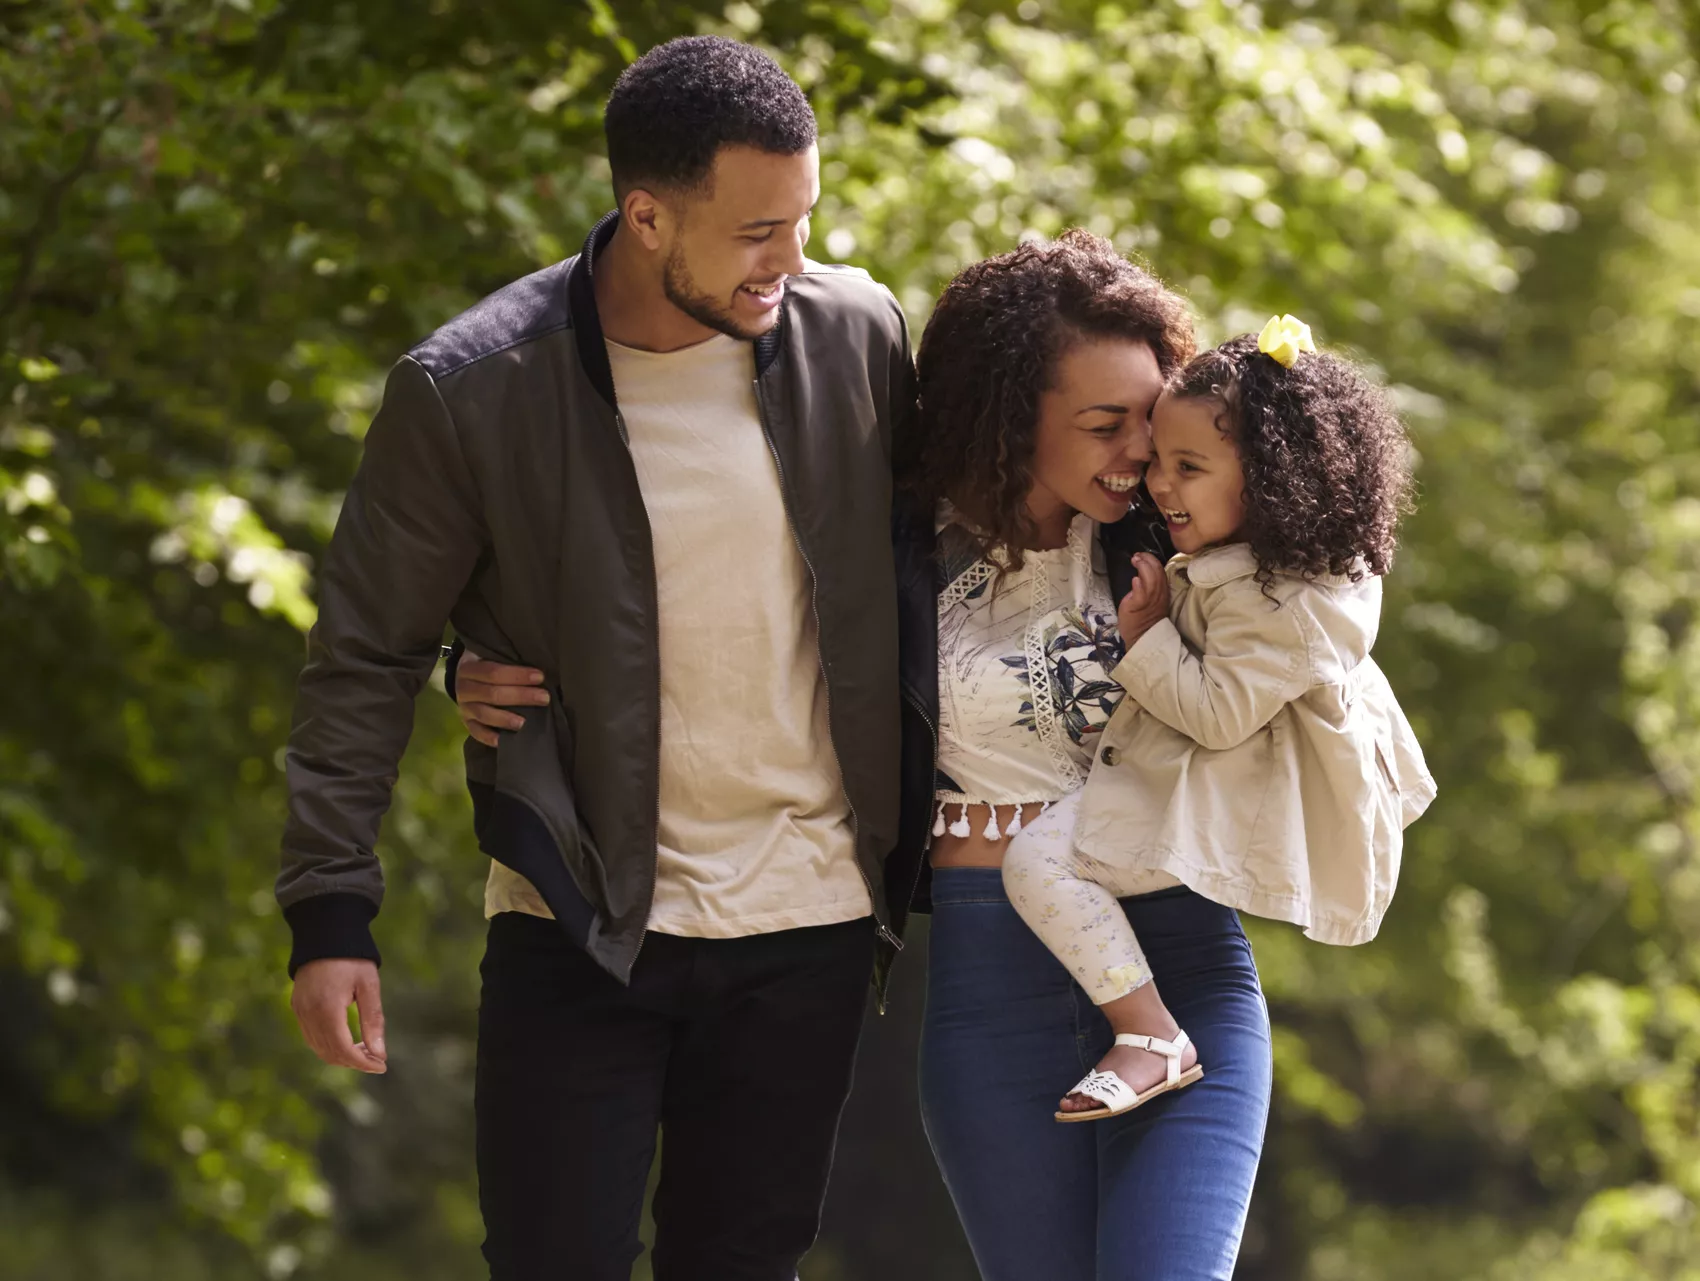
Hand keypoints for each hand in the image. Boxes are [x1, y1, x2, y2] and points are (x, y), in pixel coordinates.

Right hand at [291, 958, 387, 1073]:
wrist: (325, 934)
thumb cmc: (352, 958)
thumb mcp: (369, 985)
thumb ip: (373, 1020)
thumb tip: (380, 1053)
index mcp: (327, 1008)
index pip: (343, 1049)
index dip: (363, 1062)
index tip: (382, 1066)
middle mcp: (308, 1013)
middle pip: (330, 1053)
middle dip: (355, 1061)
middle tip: (378, 1059)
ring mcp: (299, 1011)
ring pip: (318, 1048)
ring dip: (342, 1055)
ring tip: (366, 1050)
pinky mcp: (297, 1007)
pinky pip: (311, 1037)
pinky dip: (329, 1046)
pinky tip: (348, 1041)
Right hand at [455, 648, 547, 747]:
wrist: (467, 677)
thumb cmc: (489, 664)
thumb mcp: (493, 656)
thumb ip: (509, 659)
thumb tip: (538, 670)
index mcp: (469, 667)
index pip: (493, 671)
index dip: (518, 675)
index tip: (540, 677)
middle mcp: (463, 687)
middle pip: (492, 693)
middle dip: (520, 696)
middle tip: (544, 698)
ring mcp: (464, 707)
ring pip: (484, 714)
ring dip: (505, 718)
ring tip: (524, 722)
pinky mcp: (466, 722)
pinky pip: (476, 732)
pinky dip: (488, 737)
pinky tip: (502, 741)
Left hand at [1117, 552, 1170, 643]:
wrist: (1142, 637)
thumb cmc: (1143, 618)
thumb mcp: (1148, 599)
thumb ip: (1146, 587)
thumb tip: (1139, 577)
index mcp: (1161, 591)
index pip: (1160, 571)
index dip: (1152, 560)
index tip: (1142, 555)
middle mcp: (1159, 594)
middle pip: (1157, 571)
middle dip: (1147, 560)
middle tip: (1137, 555)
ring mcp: (1150, 600)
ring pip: (1151, 579)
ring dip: (1143, 567)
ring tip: (1135, 560)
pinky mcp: (1139, 606)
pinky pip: (1142, 593)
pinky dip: (1139, 584)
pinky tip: (1135, 579)